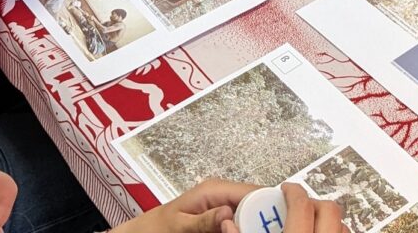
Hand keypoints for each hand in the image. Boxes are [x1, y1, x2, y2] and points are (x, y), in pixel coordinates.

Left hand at [112, 178, 257, 232]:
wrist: (146, 232)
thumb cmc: (158, 227)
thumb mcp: (180, 225)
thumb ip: (204, 220)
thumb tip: (227, 212)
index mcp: (214, 189)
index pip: (251, 191)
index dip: (264, 206)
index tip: (271, 224)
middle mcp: (223, 194)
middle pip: (256, 203)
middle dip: (260, 220)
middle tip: (263, 232)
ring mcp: (224, 206)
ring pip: (252, 214)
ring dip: (253, 225)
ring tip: (251, 232)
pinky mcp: (222, 217)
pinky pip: (241, 221)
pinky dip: (244, 228)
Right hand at [223, 184, 346, 232]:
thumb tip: (228, 224)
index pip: (301, 204)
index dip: (292, 191)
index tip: (286, 190)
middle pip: (328, 209)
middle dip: (311, 202)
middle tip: (297, 204)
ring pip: (342, 225)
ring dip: (326, 219)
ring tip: (308, 222)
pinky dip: (335, 232)